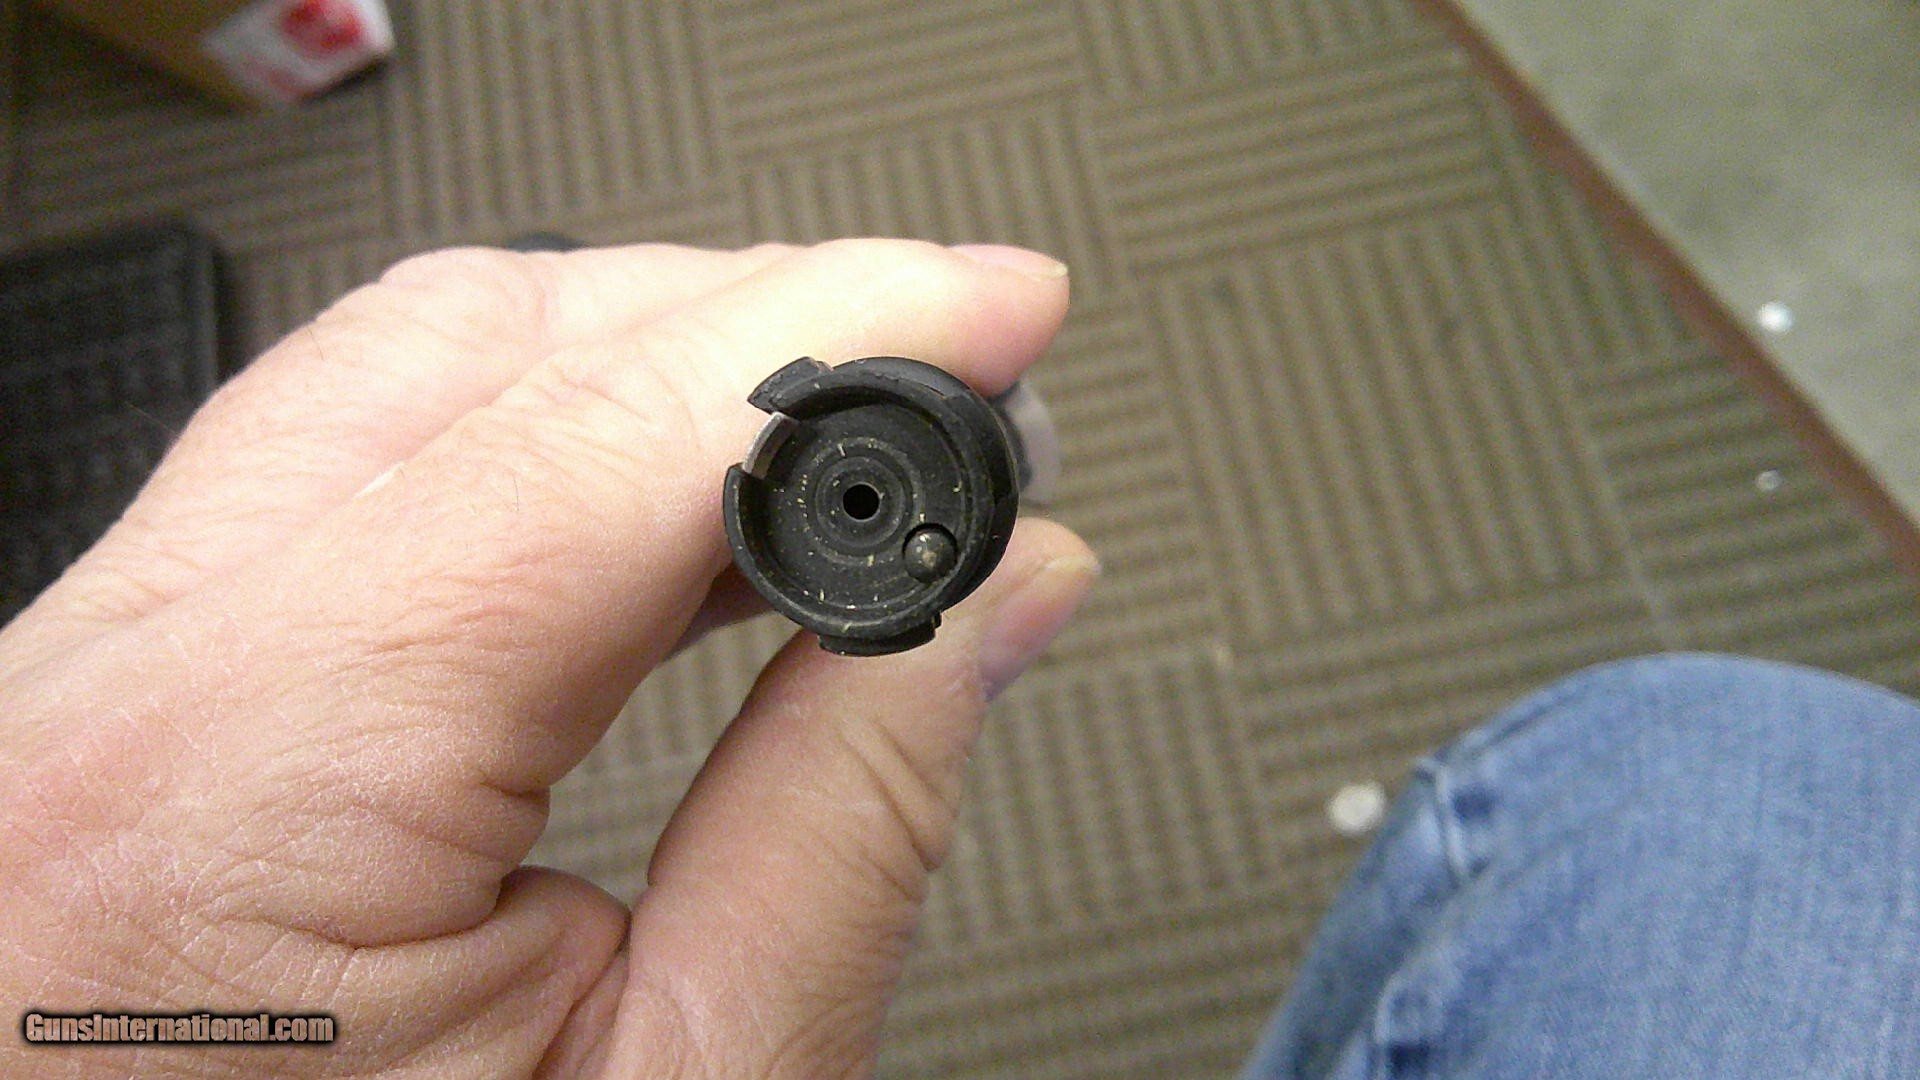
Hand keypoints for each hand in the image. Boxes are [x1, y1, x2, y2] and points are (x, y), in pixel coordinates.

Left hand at [0, 239, 1095, 1077]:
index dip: (831, 339)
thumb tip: (981, 598)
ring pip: (403, 368)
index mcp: (230, 804)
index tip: (992, 312)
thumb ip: (843, 829)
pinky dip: (543, 439)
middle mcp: (108, 690)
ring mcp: (89, 669)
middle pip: (481, 344)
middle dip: (759, 325)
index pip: (583, 445)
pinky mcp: (123, 688)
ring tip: (841, 446)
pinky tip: (679, 507)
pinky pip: (343, 459)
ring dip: (655, 364)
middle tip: (949, 380)